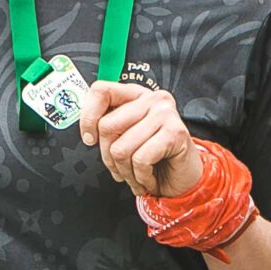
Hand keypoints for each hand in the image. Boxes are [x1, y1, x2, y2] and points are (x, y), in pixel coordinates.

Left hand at [78, 81, 203, 197]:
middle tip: (121, 168)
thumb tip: (88, 133)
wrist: (182, 179)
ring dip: (126, 172)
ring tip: (137, 175)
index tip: (90, 139)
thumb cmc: (152, 158)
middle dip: (109, 157)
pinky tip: (149, 177)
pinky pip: (141, 159)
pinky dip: (141, 177)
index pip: (101, 91)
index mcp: (135, 94)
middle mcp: (152, 98)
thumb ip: (109, 127)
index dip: (88, 118)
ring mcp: (165, 113)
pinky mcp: (176, 132)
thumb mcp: (125, 138)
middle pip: (107, 126)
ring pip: (121, 148)